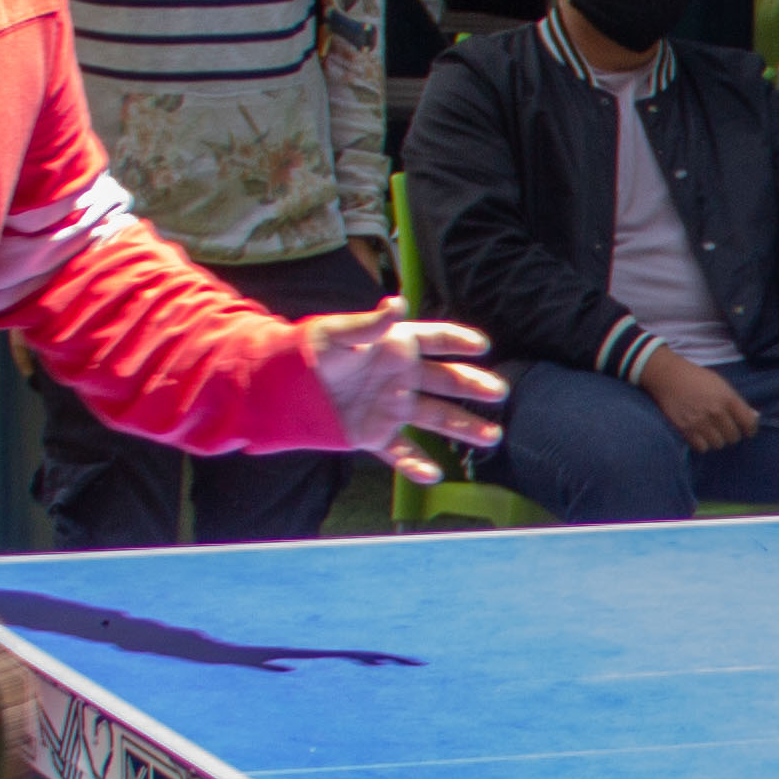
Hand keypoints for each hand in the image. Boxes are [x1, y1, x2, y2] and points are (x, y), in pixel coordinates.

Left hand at [300, 309, 508, 480]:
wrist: (279, 387)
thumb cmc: (308, 350)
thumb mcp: (336, 332)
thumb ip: (370, 323)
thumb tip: (397, 303)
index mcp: (394, 346)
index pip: (434, 340)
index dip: (458, 341)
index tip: (482, 345)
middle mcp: (401, 378)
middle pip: (445, 381)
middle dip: (473, 387)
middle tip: (499, 392)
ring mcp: (391, 408)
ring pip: (435, 418)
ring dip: (464, 427)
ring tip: (492, 437)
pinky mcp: (375, 434)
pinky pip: (400, 451)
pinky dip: (416, 465)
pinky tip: (434, 475)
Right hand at [636, 346, 757, 452]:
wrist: (668, 376)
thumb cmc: (697, 379)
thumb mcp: (722, 385)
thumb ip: (737, 402)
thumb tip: (754, 417)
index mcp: (727, 398)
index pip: (749, 423)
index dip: (750, 429)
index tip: (747, 430)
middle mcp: (716, 411)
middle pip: (733, 437)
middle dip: (731, 434)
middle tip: (724, 428)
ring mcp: (700, 421)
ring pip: (719, 444)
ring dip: (717, 439)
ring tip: (711, 431)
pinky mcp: (685, 429)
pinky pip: (702, 448)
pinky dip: (703, 444)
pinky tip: (700, 434)